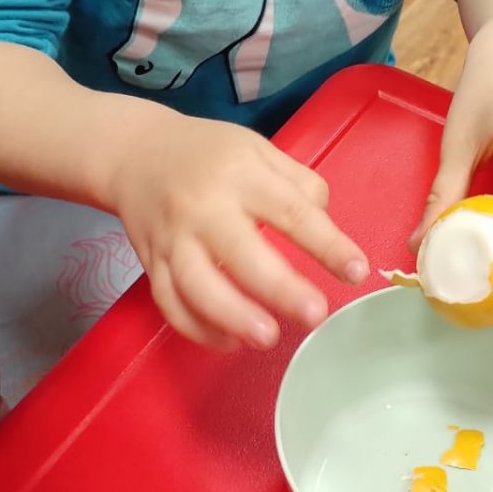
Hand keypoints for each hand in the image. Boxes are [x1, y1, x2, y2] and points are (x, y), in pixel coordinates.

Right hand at [107, 116, 369, 350]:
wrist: (136, 152)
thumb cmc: (208, 152)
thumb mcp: (259, 149)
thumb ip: (298, 184)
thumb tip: (327, 227)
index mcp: (242, 174)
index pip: (292, 211)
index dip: (327, 244)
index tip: (356, 271)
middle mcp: (205, 206)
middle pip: (243, 253)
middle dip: (281, 289)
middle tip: (316, 315)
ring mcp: (173, 237)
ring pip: (197, 285)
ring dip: (233, 317)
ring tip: (268, 338)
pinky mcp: (149, 262)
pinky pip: (170, 303)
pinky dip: (197, 328)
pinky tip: (231, 341)